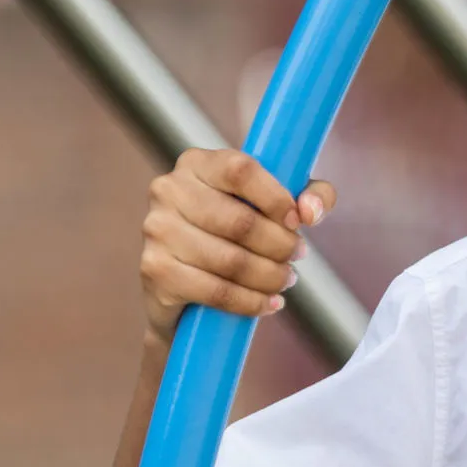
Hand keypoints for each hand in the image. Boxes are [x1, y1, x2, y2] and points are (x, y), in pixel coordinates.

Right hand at [139, 148, 335, 343]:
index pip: (241, 171)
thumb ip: (310, 194)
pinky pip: (214, 290)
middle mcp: (169, 190)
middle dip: (280, 245)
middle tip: (297, 256)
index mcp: (197, 163)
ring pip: (230, 260)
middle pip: (240, 222)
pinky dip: (250, 302)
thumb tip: (311, 211)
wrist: (182, 285)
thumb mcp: (277, 204)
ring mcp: (157, 230)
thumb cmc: (236, 232)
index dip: (276, 198)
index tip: (298, 221)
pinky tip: (269, 303)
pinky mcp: (155, 270)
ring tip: (286, 279)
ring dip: (269, 276)